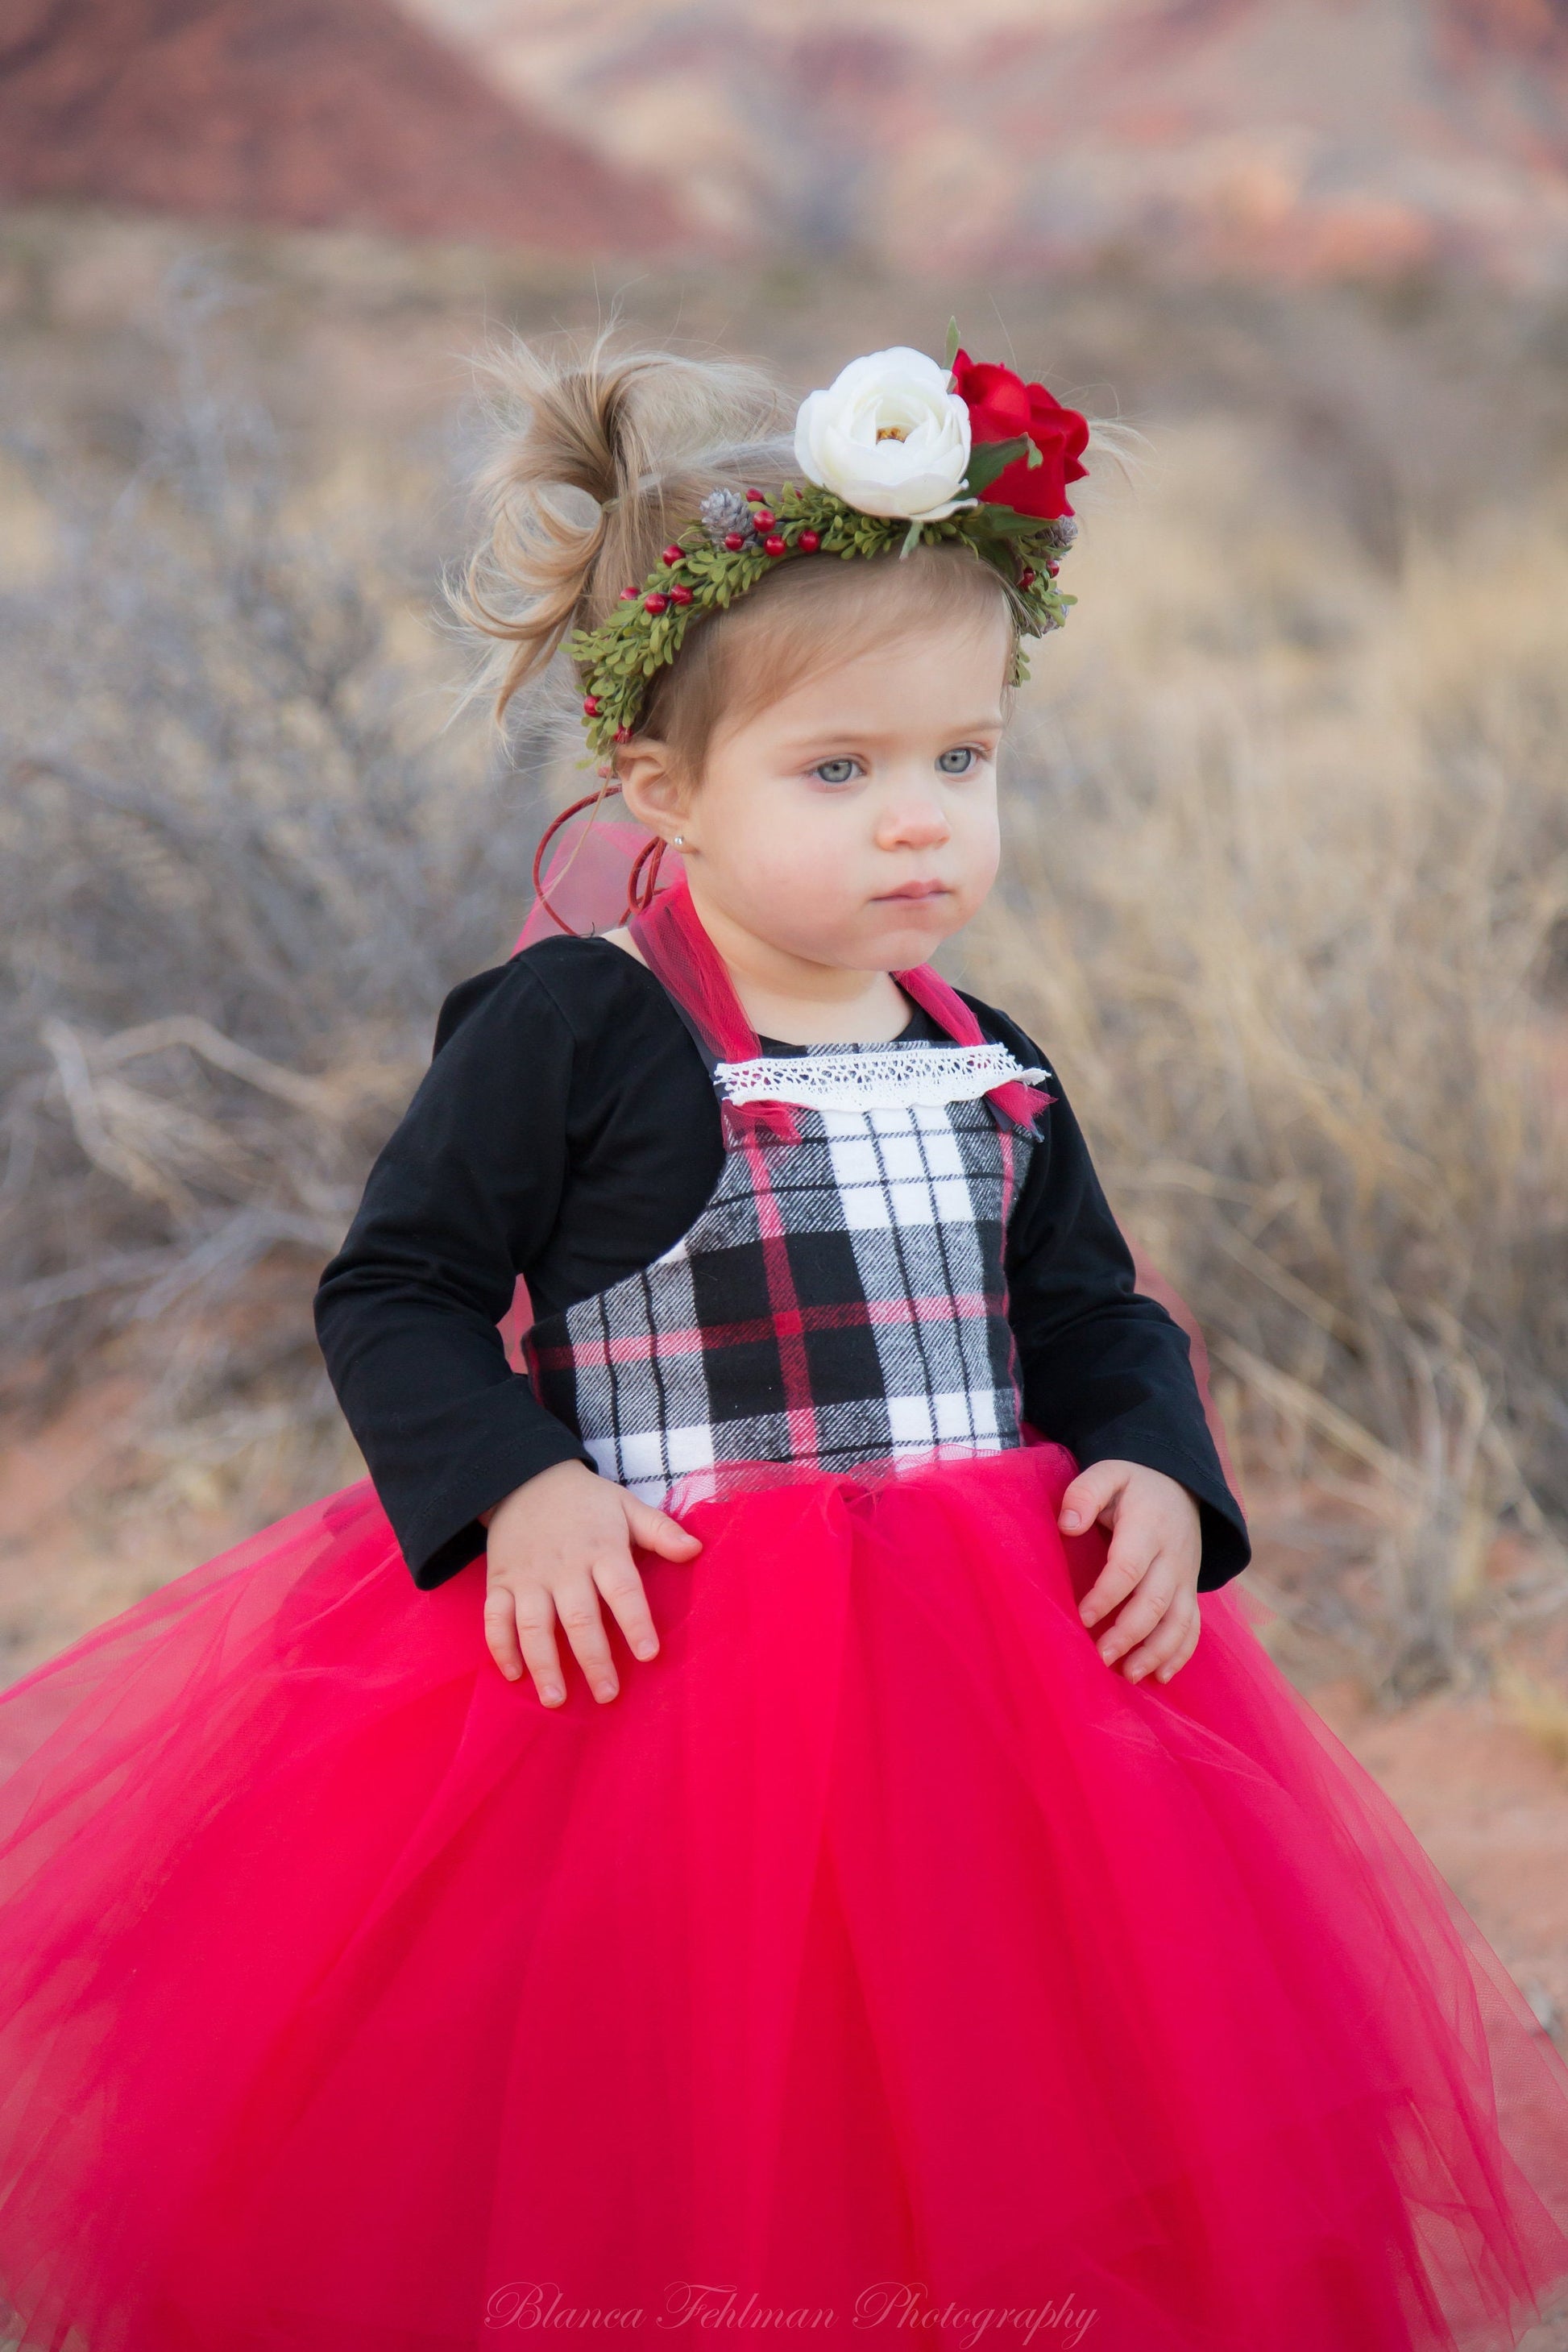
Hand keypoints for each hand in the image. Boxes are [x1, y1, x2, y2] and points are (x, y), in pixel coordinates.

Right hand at [479, 1459, 701, 1706]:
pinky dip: (501, 1648)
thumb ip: (660, 1531)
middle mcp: (564, 1567)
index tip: (649, 1654)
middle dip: (593, 1659)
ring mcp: (528, 1577)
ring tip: (556, 1699)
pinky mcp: (500, 1582)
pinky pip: (496, 1619)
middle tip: (607, 1694)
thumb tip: (696, 1549)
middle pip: (578, 1618)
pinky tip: (514, 1675)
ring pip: (534, 1626)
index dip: (635, 1622)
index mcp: (600, 1549)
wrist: (524, 1478)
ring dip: (544, 1664)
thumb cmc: (586, 1501)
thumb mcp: (626, 1506)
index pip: (622, 1589)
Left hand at [1059, 1460, 1202, 1684]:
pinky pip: (1193, 1627)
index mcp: (1148, 1526)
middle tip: (1100, 1658)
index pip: (1128, 1567)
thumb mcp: (1108, 1473)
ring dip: (1156, 1652)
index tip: (1082, 1617)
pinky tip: (1161, 1677)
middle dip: (1129, 1634)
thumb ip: (1085, 1493)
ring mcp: (1185, 1577)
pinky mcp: (1191, 1591)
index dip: (1106, 1596)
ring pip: (1179, 1621)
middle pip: (1155, 1602)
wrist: (1180, 1485)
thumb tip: (1067, 1524)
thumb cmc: (1133, 1484)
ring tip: (1128, 1675)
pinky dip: (1180, 1654)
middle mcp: (1172, 1556)